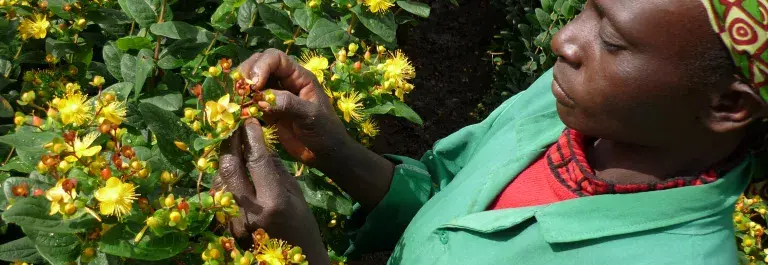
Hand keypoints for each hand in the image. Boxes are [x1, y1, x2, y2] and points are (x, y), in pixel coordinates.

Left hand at [214, 118, 329, 264]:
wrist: (295, 263)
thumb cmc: (302, 226)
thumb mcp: (295, 194)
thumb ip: (275, 169)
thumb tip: (259, 143)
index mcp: (273, 201)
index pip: (256, 159)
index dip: (251, 136)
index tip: (249, 120)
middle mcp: (250, 212)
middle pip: (229, 168)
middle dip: (230, 143)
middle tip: (233, 127)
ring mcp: (234, 222)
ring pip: (219, 181)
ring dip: (224, 160)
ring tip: (231, 145)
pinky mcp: (226, 228)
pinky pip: (220, 197)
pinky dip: (224, 180)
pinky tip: (231, 170)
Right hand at [238, 48, 350, 166]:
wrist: (326, 154)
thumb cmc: (325, 132)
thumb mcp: (311, 116)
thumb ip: (288, 104)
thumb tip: (262, 98)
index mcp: (299, 77)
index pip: (275, 58)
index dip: (262, 66)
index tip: (255, 84)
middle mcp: (285, 82)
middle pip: (259, 64)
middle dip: (247, 74)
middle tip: (240, 91)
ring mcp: (275, 96)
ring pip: (253, 82)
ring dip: (242, 88)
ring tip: (237, 100)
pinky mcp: (268, 111)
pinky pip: (251, 101)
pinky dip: (242, 103)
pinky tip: (239, 111)